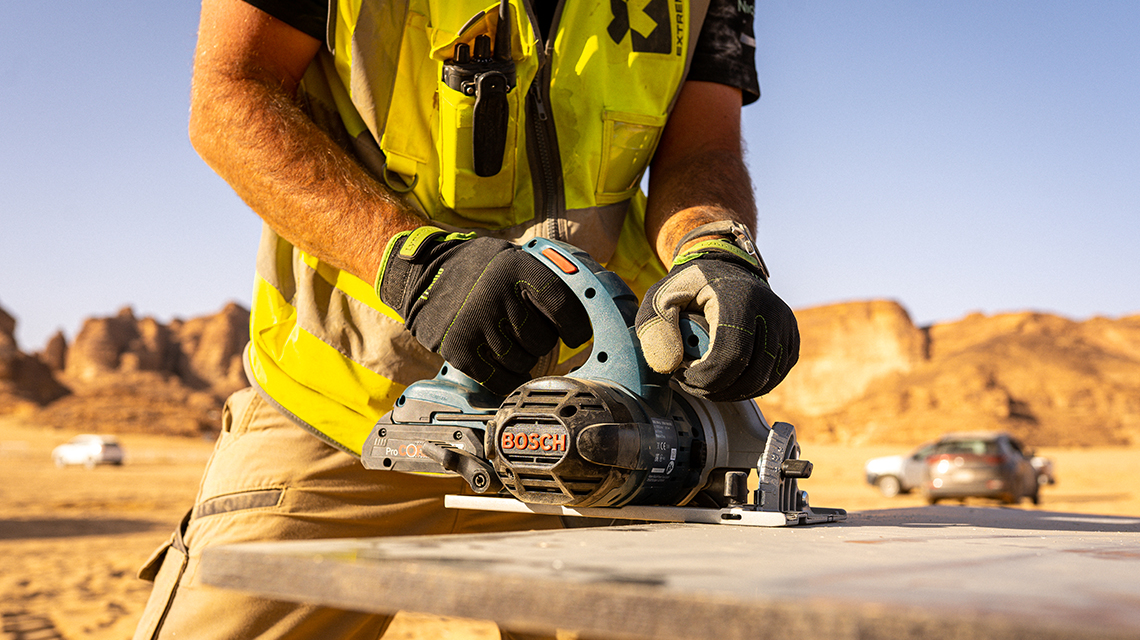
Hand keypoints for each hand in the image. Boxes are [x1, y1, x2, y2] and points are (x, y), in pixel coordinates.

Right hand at [376, 227, 591, 394]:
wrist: (422, 274)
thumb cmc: (478, 268)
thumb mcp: (512, 257)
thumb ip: (544, 277)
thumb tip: (592, 298)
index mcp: (517, 268)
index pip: (563, 306)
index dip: (575, 326)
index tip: (576, 334)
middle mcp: (498, 295)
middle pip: (544, 341)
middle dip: (542, 341)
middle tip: (528, 332)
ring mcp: (477, 324)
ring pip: (523, 363)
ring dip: (523, 359)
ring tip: (509, 343)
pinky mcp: (459, 349)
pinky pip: (499, 379)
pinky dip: (507, 379)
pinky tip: (503, 366)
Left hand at [635, 229, 798, 401]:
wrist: (724, 270)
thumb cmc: (690, 287)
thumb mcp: (661, 298)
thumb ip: (656, 329)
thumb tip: (669, 366)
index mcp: (740, 299)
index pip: (730, 357)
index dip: (704, 378)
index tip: (682, 376)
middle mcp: (771, 312)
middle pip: (749, 374)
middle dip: (715, 388)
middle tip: (691, 381)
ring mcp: (786, 327)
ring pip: (764, 381)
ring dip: (731, 391)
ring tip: (706, 379)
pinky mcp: (791, 340)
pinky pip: (774, 377)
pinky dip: (749, 387)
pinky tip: (726, 378)